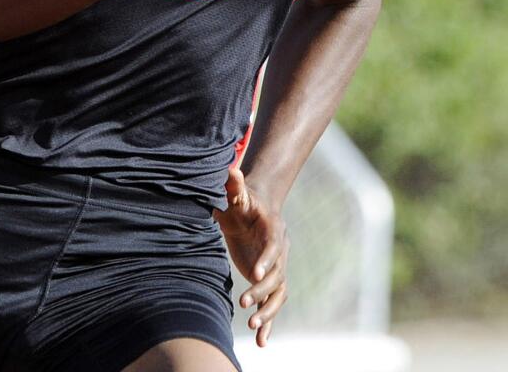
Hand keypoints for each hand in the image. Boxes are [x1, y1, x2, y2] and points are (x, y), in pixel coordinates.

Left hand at [214, 165, 288, 347]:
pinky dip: (269, 321)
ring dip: (267, 311)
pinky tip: (261, 341)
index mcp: (274, 232)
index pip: (273, 249)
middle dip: (262, 291)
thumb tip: (230, 170)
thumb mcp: (238, 195)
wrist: (256, 209)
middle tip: (245, 303)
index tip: (255, 273)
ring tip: (253, 327)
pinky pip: (273, 303)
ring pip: (278, 294)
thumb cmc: (243, 202)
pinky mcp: (270, 280)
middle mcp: (280, 253)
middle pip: (276, 277)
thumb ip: (235, 186)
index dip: (267, 261)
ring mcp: (276, 269)